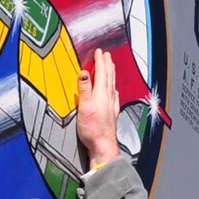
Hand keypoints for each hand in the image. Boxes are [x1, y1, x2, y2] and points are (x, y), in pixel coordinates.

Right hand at [76, 48, 122, 169]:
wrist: (102, 146)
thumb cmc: (93, 130)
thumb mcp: (85, 107)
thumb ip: (84, 89)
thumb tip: (84, 73)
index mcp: (101, 94)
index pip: (101, 73)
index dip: (100, 62)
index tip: (99, 52)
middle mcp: (108, 98)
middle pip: (109, 77)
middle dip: (108, 65)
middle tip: (107, 55)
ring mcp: (111, 106)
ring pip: (112, 85)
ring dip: (111, 74)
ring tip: (111, 67)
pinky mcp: (111, 114)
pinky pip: (114, 96)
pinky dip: (113, 89)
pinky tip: (114, 91)